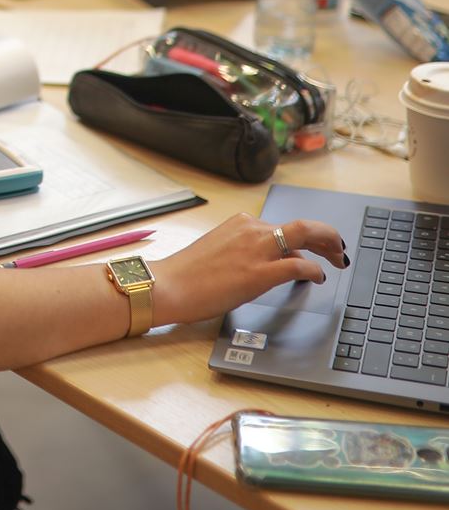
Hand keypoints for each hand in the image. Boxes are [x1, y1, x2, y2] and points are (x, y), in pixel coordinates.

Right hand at [151, 211, 345, 327]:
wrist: (170, 285)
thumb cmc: (188, 275)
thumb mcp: (220, 253)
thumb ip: (247, 252)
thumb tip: (273, 264)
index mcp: (241, 224)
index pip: (282, 227)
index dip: (306, 237)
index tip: (316, 245)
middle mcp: (251, 230)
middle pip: (302, 225)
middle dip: (327, 236)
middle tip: (339, 249)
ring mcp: (257, 249)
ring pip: (305, 238)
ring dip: (327, 248)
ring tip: (338, 261)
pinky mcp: (260, 272)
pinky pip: (298, 265)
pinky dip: (314, 270)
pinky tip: (318, 278)